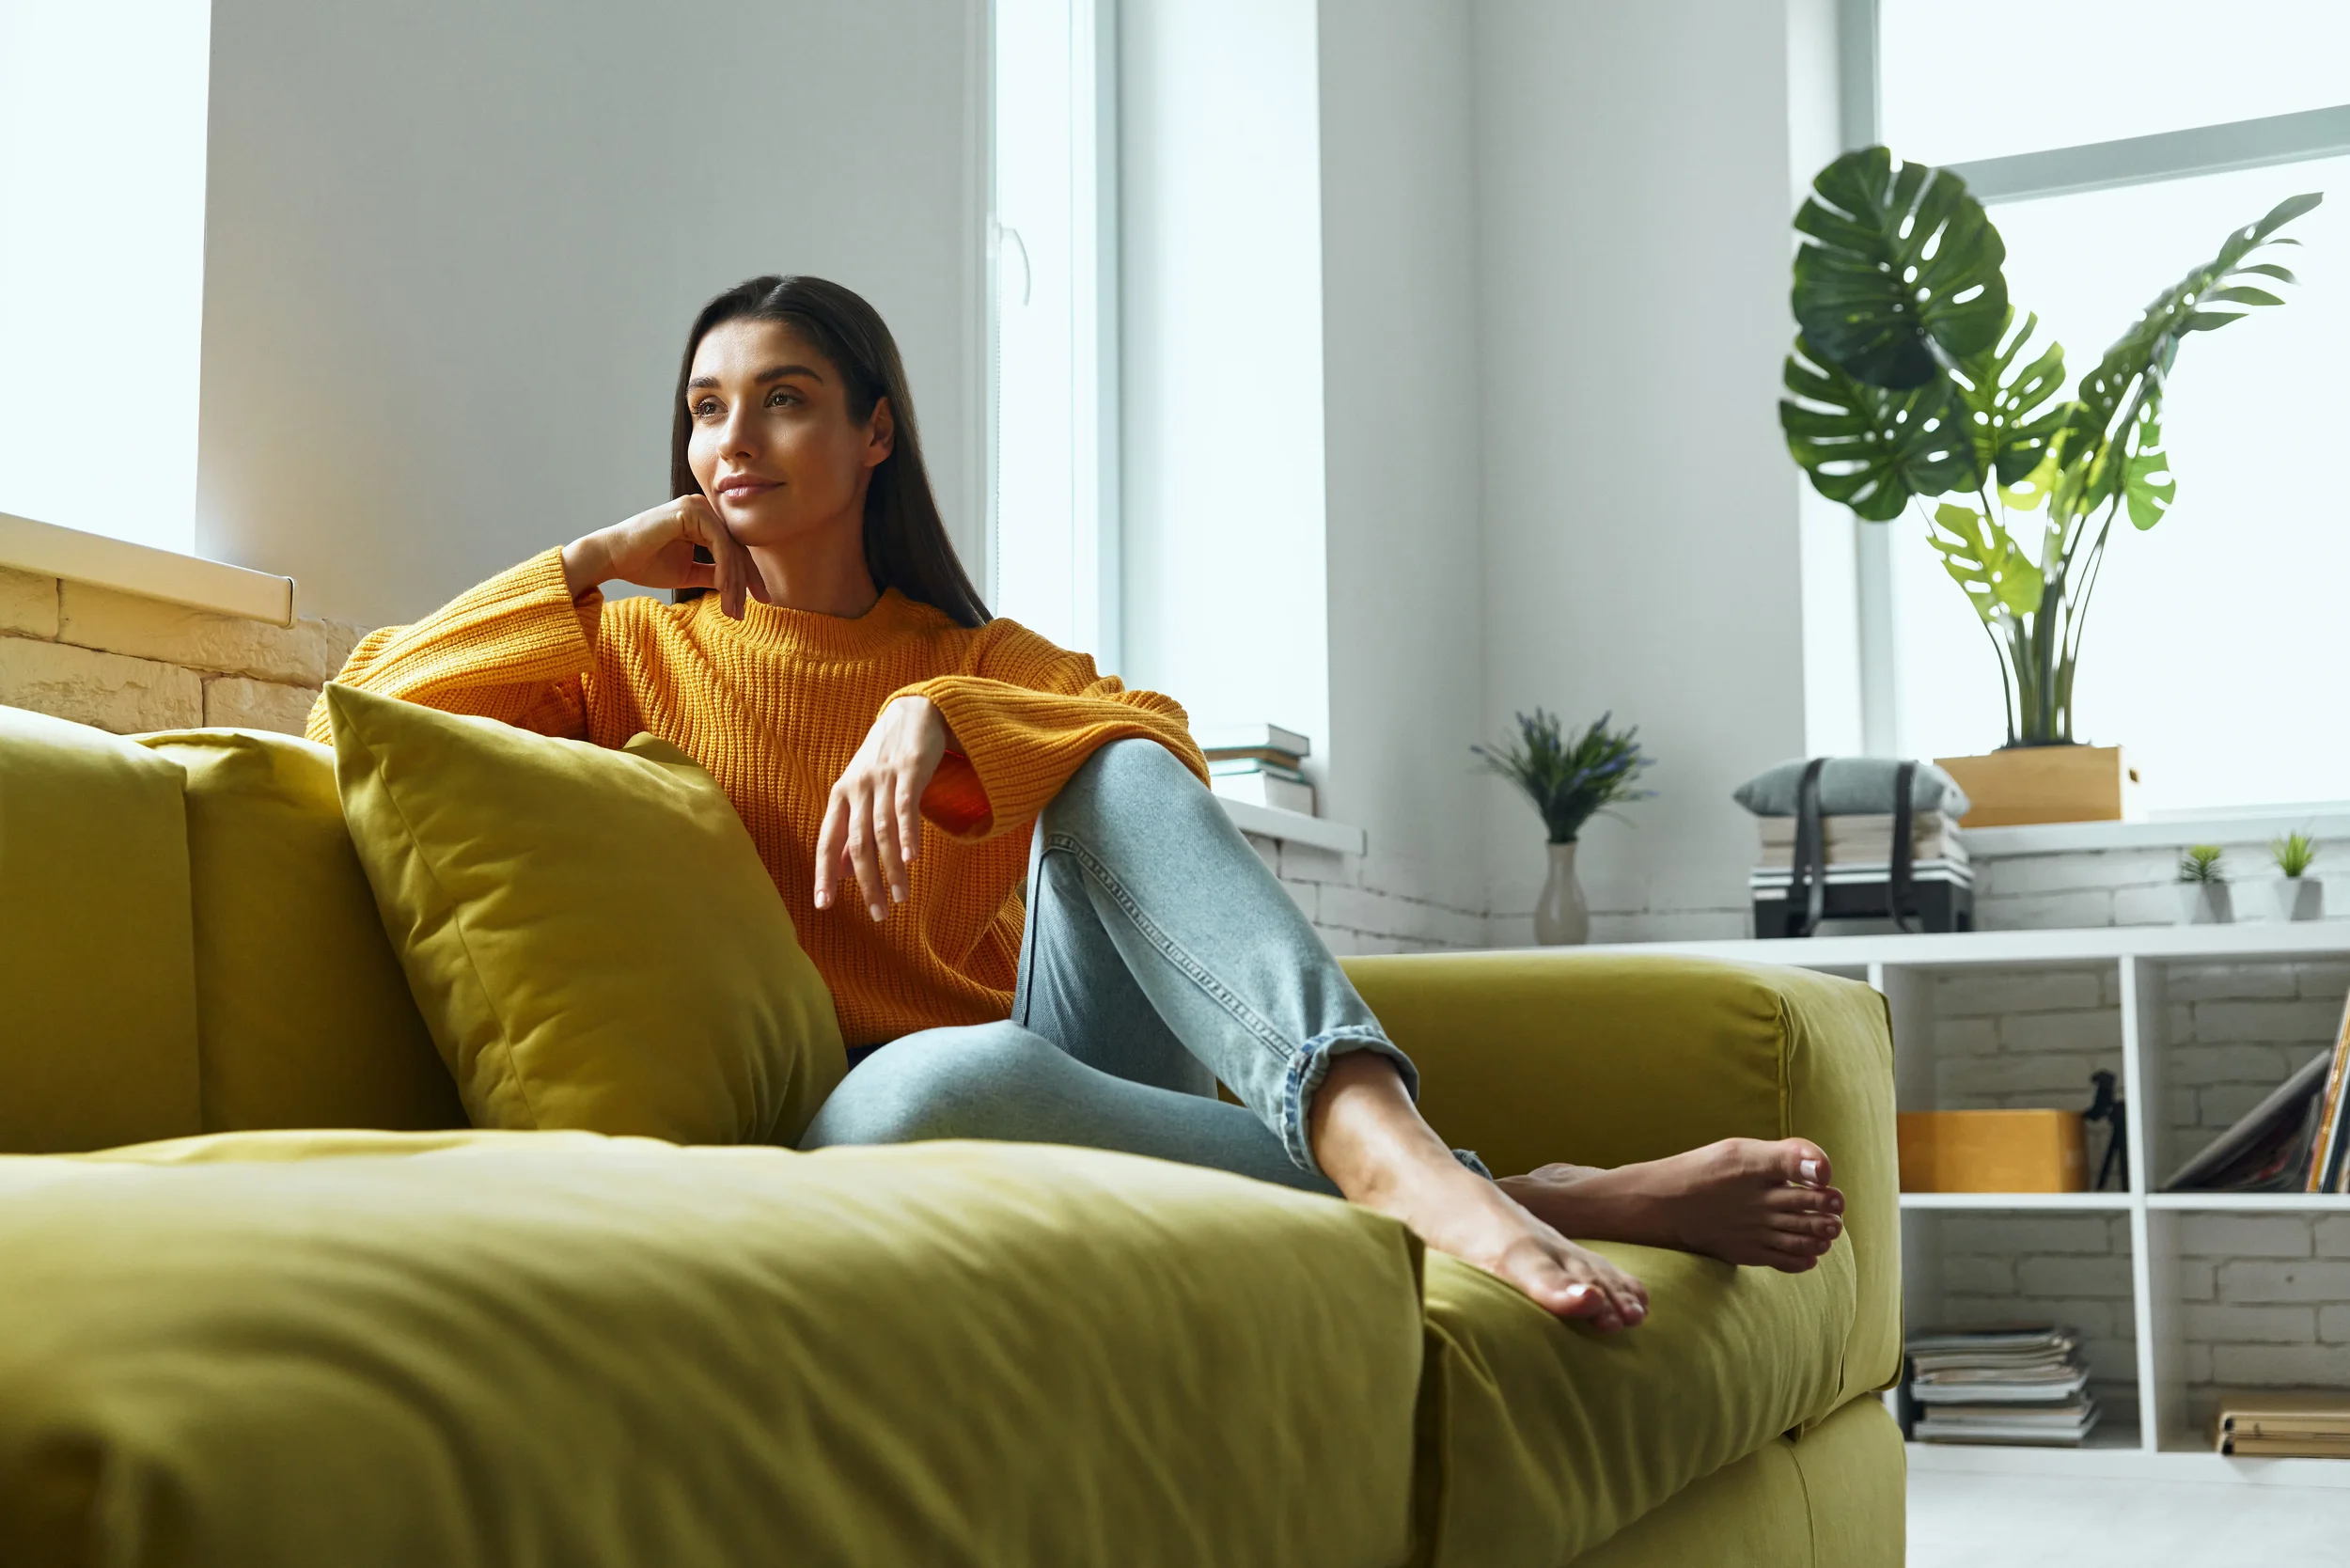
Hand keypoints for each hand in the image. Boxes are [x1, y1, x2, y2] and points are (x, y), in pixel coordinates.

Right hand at [558, 496, 771, 618]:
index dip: (748, 576)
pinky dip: (724, 568)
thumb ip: (712, 573)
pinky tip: (722, 589)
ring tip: (733, 608)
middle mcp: (703, 509)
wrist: (613, 557)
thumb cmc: (644, 563)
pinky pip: (718, 543)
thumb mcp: (688, 572)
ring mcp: (697, 506)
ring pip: (731, 547)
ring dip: (734, 581)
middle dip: (746, 582)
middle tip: (753, 609)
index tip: (760, 601)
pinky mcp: (690, 511)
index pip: (735, 548)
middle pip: (737, 547)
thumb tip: (736, 587)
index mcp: (703, 520)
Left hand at [816, 696, 954, 920]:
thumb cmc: (885, 759)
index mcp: (840, 796)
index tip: (824, 905)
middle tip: (878, 914)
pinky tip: (912, 858)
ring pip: (882, 832)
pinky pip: (905, 807)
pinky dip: (908, 834)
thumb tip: (838, 872)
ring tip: (901, 897)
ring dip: (892, 868)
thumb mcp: (862, 793)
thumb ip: (850, 831)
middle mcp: (856, 789)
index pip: (827, 842)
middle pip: (857, 844)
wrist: (913, 712)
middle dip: (866, 882)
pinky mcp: (909, 770)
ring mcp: (882, 779)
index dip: (824, 875)